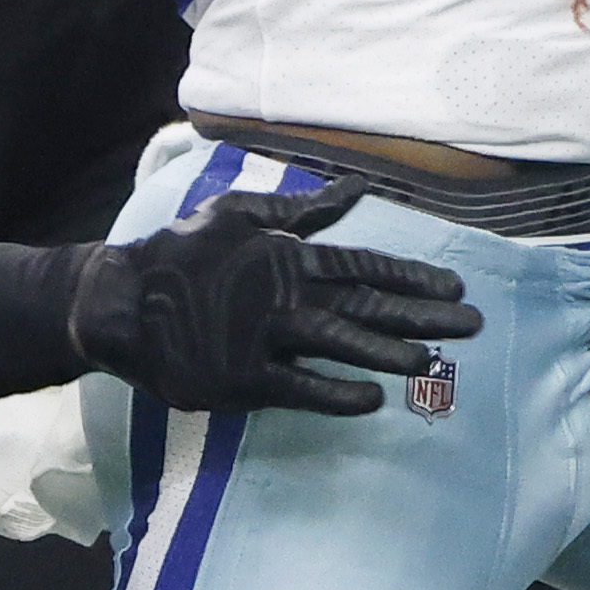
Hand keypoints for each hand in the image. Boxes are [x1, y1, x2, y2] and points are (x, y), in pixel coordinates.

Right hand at [62, 183, 484, 419]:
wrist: (117, 301)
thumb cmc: (181, 256)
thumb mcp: (239, 216)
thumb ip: (301, 210)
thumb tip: (355, 189)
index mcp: (287, 256)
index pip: (363, 267)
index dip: (411, 279)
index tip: (456, 289)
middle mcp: (284, 294)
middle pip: (366, 305)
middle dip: (422, 315)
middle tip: (472, 327)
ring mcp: (263, 336)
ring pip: (339, 343)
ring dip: (388, 352)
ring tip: (431, 363)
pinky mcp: (241, 376)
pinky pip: (298, 387)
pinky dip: (335, 393)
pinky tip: (370, 400)